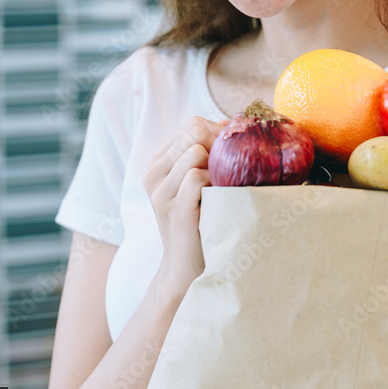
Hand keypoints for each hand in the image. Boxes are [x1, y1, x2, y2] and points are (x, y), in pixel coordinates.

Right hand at [143, 116, 229, 297]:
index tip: (234, 153)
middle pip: (194, 132)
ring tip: (226, 185)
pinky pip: (196, 176)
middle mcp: (153, 174)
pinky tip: (221, 198)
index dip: (219, 132)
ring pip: (195, 151)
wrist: (187, 267)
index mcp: (158, 162)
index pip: (192, 124)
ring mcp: (160, 192)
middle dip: (220, 144)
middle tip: (234, 168)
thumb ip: (208, 152)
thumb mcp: (200, 181)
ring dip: (219, 165)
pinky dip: (215, 183)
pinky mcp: (173, 209)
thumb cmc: (202, 219)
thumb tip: (227, 122)